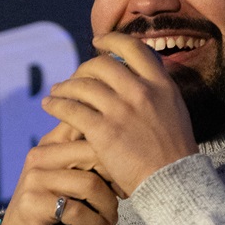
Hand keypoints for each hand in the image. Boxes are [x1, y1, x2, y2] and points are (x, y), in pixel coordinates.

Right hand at [0, 124, 119, 224]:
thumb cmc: (53, 205)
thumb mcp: (66, 174)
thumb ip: (84, 156)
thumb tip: (124, 147)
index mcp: (51, 142)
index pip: (85, 126)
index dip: (112, 147)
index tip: (124, 170)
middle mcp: (40, 155)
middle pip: (94, 153)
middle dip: (116, 178)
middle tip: (123, 196)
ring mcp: (35, 179)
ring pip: (90, 184)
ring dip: (108, 206)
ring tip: (112, 218)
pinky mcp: (33, 203)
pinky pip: (77, 211)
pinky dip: (96, 223)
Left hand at [40, 32, 197, 197]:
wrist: (173, 183)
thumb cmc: (175, 154)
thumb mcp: (175, 112)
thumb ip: (158, 93)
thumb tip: (139, 79)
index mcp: (161, 84)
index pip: (133, 48)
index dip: (111, 40)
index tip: (98, 42)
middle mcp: (141, 91)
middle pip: (102, 64)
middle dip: (83, 68)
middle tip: (75, 77)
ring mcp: (121, 110)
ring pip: (82, 85)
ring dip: (65, 86)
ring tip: (56, 91)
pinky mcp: (103, 131)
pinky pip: (71, 110)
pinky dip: (56, 105)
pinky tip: (49, 105)